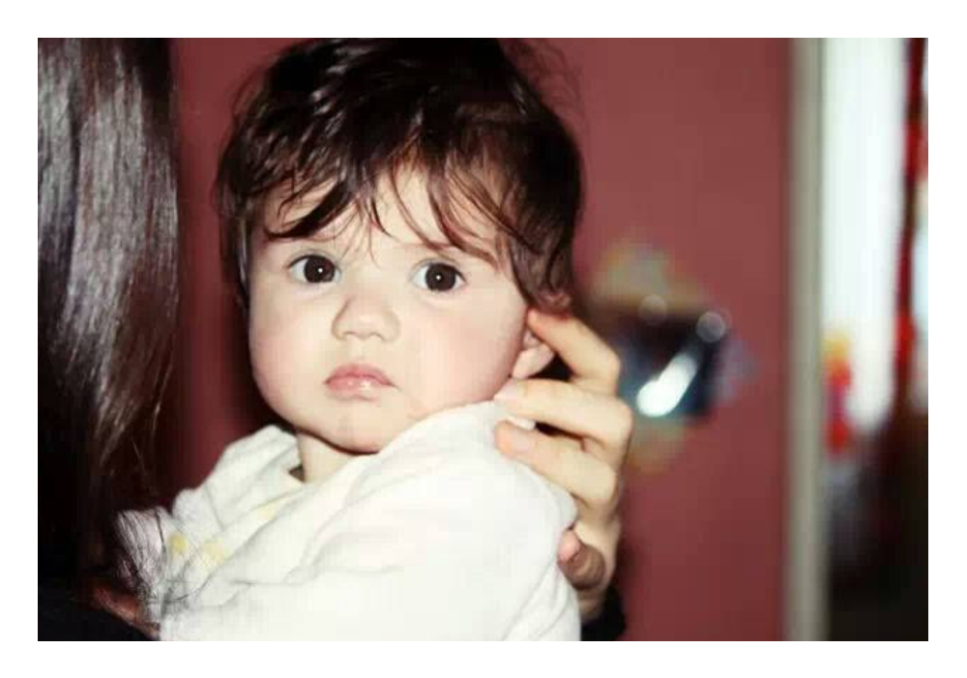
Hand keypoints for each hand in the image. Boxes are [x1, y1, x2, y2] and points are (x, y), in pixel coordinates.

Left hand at [494, 310, 632, 619]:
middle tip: (501, 394)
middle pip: (614, 418)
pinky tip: (560, 548)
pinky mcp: (591, 563)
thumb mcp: (519, 427)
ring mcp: (598, 513)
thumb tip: (467, 334)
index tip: (533, 312)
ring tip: (504, 442)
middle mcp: (602, 461)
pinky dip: (581, 556)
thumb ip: (506, 390)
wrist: (547, 560)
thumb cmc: (523, 476)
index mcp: (587, 423)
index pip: (599, 369)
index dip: (574, 338)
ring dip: (554, 459)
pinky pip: (595, 561)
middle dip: (559, 399)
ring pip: (603, 481)